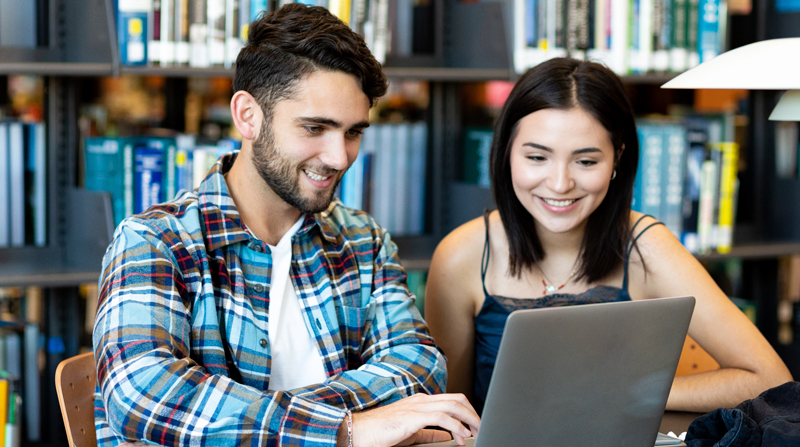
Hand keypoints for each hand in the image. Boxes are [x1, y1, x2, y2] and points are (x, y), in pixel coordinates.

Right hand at [342, 393, 480, 446]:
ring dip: (469, 419)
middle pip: (457, 400)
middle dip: (473, 413)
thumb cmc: (381, 433)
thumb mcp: (411, 434)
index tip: (476, 426)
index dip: (468, 412)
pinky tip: (461, 436)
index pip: (452, 401)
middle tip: (482, 428)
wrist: (358, 432)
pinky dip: (456, 426)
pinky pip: (441, 418)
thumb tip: (448, 436)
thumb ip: (430, 433)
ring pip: (453, 405)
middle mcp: (421, 400)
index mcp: (420, 402)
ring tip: (476, 432)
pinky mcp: (412, 417)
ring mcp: (416, 406)